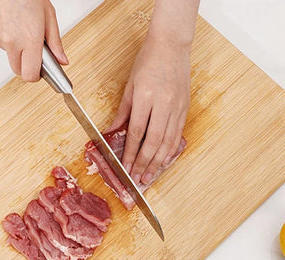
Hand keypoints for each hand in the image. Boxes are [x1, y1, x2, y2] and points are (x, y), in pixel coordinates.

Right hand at [0, 0, 67, 81]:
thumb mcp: (48, 15)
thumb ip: (55, 42)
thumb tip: (62, 60)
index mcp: (29, 39)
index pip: (30, 75)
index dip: (36, 76)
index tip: (39, 72)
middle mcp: (11, 42)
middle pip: (18, 70)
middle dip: (26, 65)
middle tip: (32, 50)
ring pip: (8, 54)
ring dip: (15, 48)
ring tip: (19, 26)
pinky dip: (4, 36)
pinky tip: (8, 21)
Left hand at [107, 36, 190, 184]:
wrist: (171, 45)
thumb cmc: (147, 62)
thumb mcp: (130, 86)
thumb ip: (122, 112)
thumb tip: (111, 132)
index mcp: (146, 97)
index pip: (136, 132)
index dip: (130, 152)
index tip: (125, 167)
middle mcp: (163, 104)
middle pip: (153, 141)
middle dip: (143, 163)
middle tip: (137, 179)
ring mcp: (176, 107)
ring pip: (167, 141)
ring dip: (157, 161)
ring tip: (149, 175)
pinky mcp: (185, 107)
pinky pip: (178, 133)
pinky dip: (171, 149)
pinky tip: (164, 161)